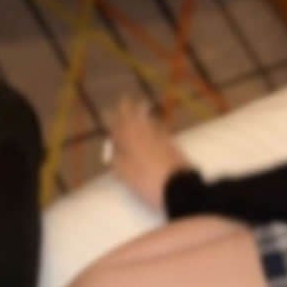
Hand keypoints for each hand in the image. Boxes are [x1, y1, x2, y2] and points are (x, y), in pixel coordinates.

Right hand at [102, 96, 192, 211]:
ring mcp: (161, 139)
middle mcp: (145, 136)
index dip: (113, 120)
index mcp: (131, 142)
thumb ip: (117, 160)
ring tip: (141, 105)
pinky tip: (156, 124)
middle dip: (129, 110)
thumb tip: (113, 151)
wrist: (179, 187)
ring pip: (150, 123)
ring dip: (143, 114)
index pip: (119, 127)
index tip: (107, 111)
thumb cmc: (148, 182)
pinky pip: (161, 130)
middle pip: (136, 120)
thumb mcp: (126, 174)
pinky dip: (156, 124)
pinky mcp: (173, 146)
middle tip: (125, 99)